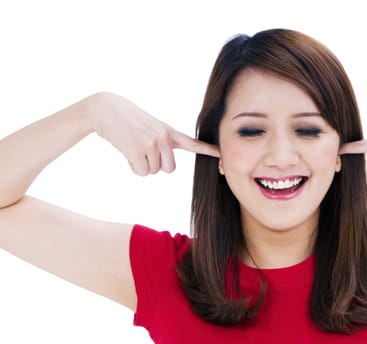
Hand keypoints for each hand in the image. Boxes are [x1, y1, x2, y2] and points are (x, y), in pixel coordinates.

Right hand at [90, 92, 218, 175]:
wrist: (106, 109)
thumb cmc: (127, 120)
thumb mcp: (151, 127)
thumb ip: (162, 142)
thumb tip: (166, 166)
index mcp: (169, 131)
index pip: (193, 143)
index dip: (208, 150)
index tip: (222, 155)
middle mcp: (165, 137)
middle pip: (169, 169)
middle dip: (155, 165)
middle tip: (142, 150)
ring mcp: (153, 143)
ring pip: (153, 171)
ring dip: (141, 165)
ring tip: (133, 146)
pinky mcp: (139, 150)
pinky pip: (141, 172)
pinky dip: (133, 167)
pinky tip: (127, 151)